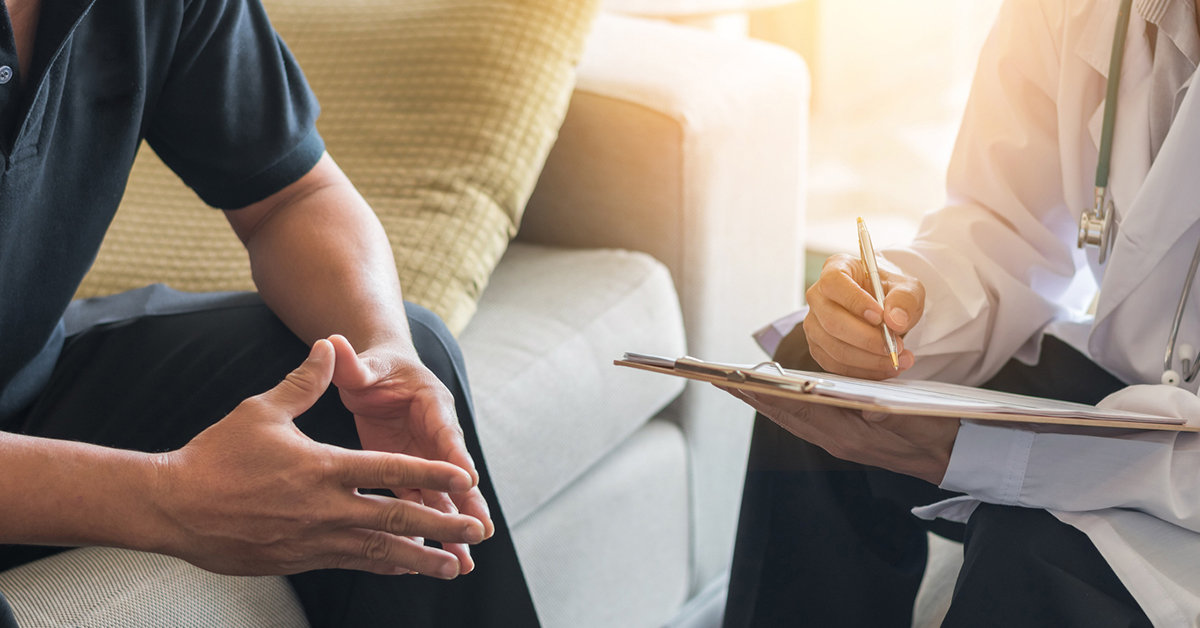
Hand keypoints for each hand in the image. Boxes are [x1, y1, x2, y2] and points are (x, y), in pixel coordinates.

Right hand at [151, 339, 485, 576]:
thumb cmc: (216, 456)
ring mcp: (315, 539)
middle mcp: (327, 508)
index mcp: (325, 468)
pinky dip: (385, 566)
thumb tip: (328, 346)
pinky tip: (405, 568)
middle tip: (476, 531)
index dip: (433, 475)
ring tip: (455, 566)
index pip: (392, 471)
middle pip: (398, 518)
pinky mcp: (300, 558)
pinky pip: (354, 563)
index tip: (466, 481)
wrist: (173, 507)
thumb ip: (305, 382)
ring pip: (381, 551)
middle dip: (443, 525)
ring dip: (423, 559)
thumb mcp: (263, 410)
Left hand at [328, 335, 489, 574]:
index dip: (455, 455)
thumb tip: (334, 343)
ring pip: (443, 496)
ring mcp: (425, 457)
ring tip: (466, 562)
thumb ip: (354, 363)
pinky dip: (431, 530)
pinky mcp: (410, 474)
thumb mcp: (365, 364)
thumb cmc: (374, 366)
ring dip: (453, 527)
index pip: (446, 432)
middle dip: (468, 503)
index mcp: (431, 404)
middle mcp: (436, 434)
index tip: (467, 480)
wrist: (378, 373)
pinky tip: (437, 558)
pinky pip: (424, 504)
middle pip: (455, 472)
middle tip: (481, 532)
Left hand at [724, 387, 958, 483]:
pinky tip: (778, 396)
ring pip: (792, 419)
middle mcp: (836, 441)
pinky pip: (806, 421)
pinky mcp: (845, 439)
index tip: (735, 379)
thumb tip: (848, 397)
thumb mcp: (909, 415)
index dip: (765, 392)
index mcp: (847, 436)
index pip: (796, 409)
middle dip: (753, 396)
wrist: (955, 456)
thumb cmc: (936, 431)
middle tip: (720, 378)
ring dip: (766, 401)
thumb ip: (879, 408)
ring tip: (739, 384)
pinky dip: (786, 406)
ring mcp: (839, 442)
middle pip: (785, 415)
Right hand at [803, 253, 925, 378]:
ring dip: (869, 360)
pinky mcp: (818, 347)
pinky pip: (836, 365)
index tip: (880, 317)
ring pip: (834, 347)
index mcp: (836, 269)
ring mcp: (814, 323)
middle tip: (895, 346)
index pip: (834, 283)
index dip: (854, 301)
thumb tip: (895, 320)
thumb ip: (905, 299)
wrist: (884, 310)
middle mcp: (818, 295)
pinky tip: (885, 367)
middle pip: (832, 321)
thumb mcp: (907, 288)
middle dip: (866, 339)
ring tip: (899, 359)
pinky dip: (863, 371)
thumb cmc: (890, 293)